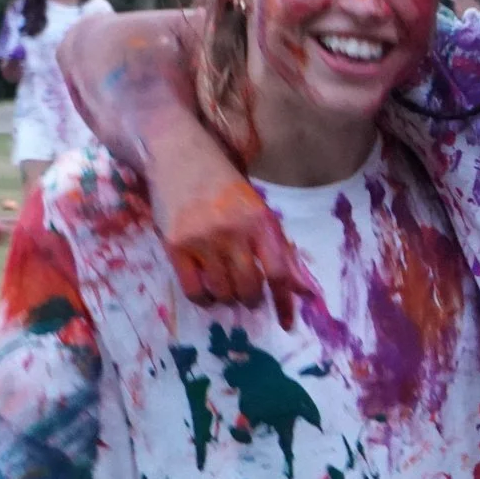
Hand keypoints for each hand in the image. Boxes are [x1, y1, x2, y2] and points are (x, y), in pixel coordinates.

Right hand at [156, 167, 312, 328]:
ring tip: (226, 286)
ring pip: (223, 292)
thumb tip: (303, 291)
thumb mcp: (259, 210)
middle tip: (247, 295)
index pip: (280, 272)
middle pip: (250, 287)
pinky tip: (207, 290)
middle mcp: (234, 232)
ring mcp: (203, 239)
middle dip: (251, 299)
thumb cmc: (225, 186)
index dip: (285, 302)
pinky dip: (204, 298)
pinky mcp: (175, 245)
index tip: (286, 323)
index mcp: (261, 222)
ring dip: (227, 297)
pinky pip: (194, 290)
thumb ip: (280, 249)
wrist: (179, 155)